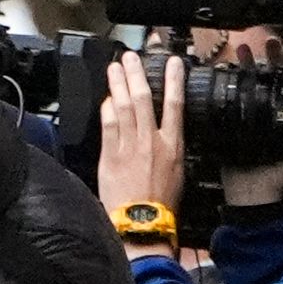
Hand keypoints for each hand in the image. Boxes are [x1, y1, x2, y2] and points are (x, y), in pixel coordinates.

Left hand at [96, 47, 187, 237]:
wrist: (143, 226)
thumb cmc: (162, 207)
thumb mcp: (177, 175)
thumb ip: (169, 152)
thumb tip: (164, 137)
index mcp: (173, 146)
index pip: (175, 104)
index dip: (173, 80)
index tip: (172, 63)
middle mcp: (151, 141)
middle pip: (143, 98)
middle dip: (137, 73)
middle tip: (131, 57)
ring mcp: (130, 146)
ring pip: (124, 106)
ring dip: (118, 83)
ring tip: (114, 67)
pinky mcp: (111, 155)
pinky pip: (108, 124)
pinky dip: (107, 108)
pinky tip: (105, 98)